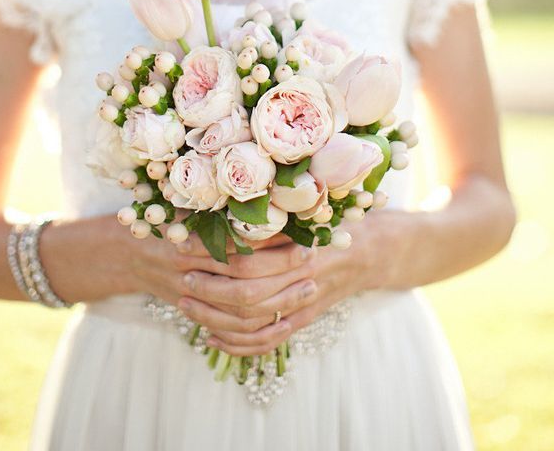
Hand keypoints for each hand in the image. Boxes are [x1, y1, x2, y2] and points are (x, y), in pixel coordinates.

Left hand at [171, 222, 371, 356]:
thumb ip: (269, 213)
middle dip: (209, 288)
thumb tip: (219, 208)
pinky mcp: (303, 321)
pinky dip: (236, 345)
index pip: (248, 258)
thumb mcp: (305, 209)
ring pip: (253, 323)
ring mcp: (303, 304)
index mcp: (300, 247)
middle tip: (183, 278)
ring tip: (187, 305)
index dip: (213, 253)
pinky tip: (210, 339)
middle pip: (248, 294)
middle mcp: (301, 279)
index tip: (185, 244)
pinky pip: (267, 341)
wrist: (370, 252)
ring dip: (215, 318)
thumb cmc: (333, 220)